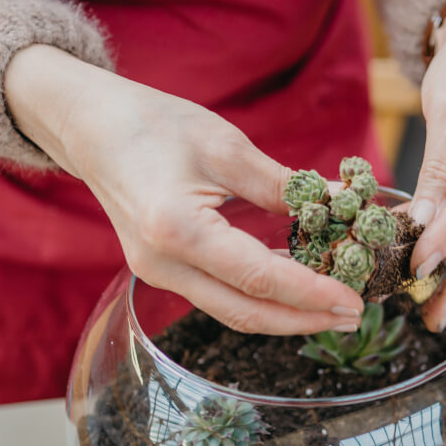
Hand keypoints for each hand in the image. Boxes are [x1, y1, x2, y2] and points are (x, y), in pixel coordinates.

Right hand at [4, 45, 363, 334]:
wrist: (93, 128)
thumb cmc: (154, 125)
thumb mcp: (225, 146)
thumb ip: (283, 184)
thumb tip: (339, 204)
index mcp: (177, 229)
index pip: (258, 278)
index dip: (310, 294)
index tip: (352, 300)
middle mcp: (162, 265)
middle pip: (245, 313)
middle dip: (304, 320)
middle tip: (352, 316)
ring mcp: (156, 273)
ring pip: (231, 312)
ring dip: (284, 316)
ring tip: (330, 308)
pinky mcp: (160, 270)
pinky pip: (217, 296)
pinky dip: (259, 299)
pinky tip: (291, 289)